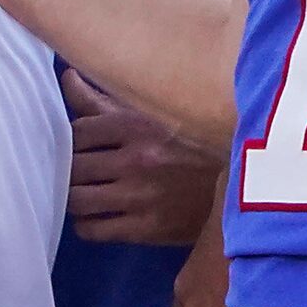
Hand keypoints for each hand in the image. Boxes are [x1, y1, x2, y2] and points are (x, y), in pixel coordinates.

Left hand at [65, 70, 218, 246]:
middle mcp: (135, 160)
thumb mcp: (152, 114)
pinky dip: (87, 223)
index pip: (76, 132)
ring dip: (75, 197)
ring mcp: (139, 197)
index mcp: (137, 124)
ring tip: (86, 193)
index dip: (72, 140)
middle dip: (71, 169)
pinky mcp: (146, 229)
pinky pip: (92, 229)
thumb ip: (104, 98)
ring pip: (76, 200)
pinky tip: (99, 215)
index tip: (81, 146)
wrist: (241, 185)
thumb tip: (65, 78)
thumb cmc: (192, 143)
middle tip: (80, 171)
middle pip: (72, 166)